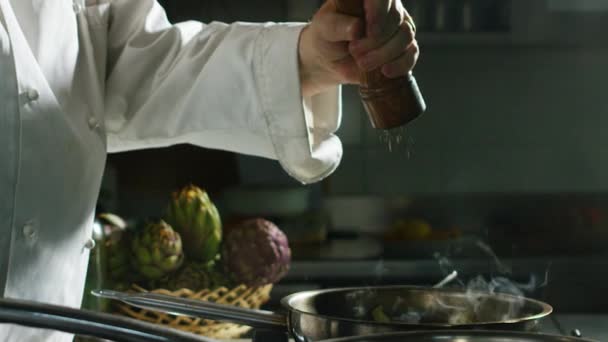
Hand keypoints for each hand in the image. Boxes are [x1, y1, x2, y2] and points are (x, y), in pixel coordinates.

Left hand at [298, 0, 418, 97]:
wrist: (328, 59)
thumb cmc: (326, 36)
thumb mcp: (324, 28)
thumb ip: (338, 25)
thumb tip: (357, 28)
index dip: (379, 12)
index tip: (369, 31)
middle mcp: (387, 8)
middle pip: (397, 19)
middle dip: (376, 40)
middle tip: (354, 51)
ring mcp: (398, 28)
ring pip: (406, 37)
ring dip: (384, 54)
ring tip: (362, 63)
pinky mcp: (403, 49)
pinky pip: (411, 55)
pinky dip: (400, 65)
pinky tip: (385, 72)